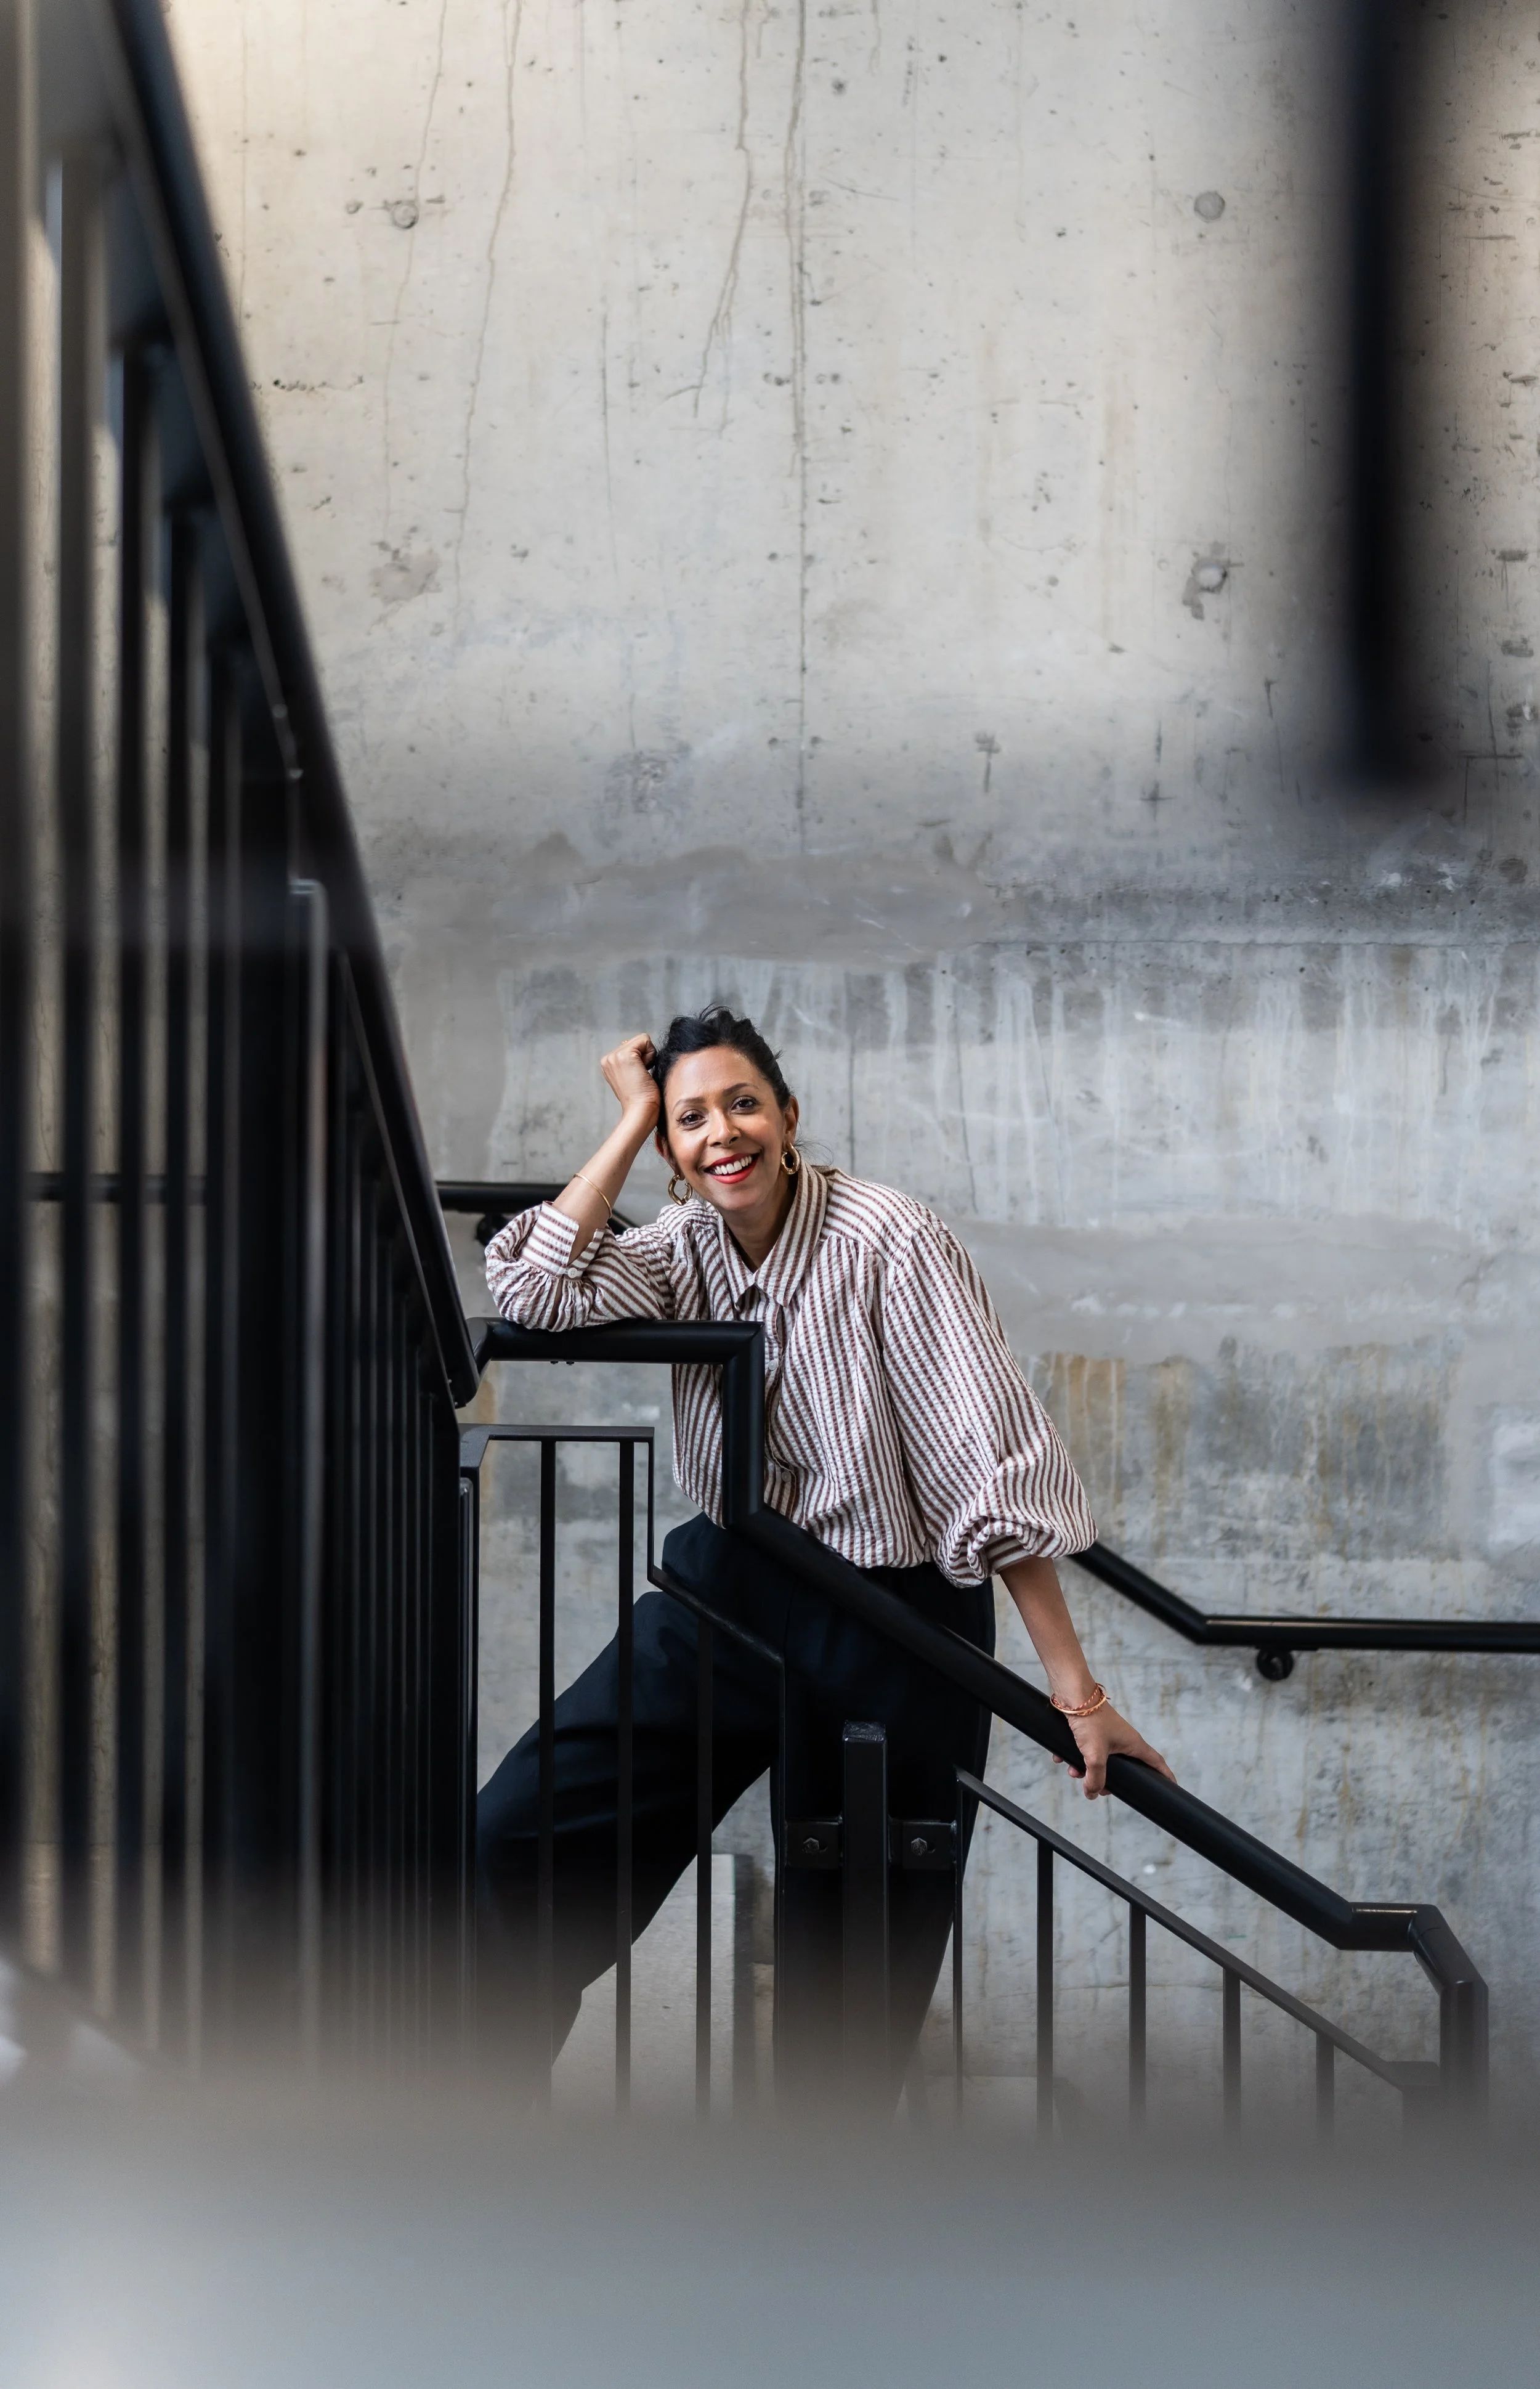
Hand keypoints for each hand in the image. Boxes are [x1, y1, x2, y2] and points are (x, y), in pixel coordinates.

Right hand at [600, 1033, 659, 1127]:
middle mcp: (607, 1059)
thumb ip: (632, 1063)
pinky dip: (651, 1055)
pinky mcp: (625, 1055)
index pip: (632, 1047)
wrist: (640, 1111)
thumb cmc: (642, 1099)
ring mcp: (614, 1056)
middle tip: (641, 1077)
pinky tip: (645, 1071)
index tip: (638, 1077)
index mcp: (607, 1064)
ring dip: (648, 1056)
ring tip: (642, 1075)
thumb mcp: (632, 1077)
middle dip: (645, 1056)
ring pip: (642, 1040)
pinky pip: (645, 1040)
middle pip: (637, 1041)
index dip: (641, 1060)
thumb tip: (643, 1048)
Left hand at [1054, 1702, 1174, 1800]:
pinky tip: (1061, 1758)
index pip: (1156, 1762)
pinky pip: (1085, 1750)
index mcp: (1133, 1744)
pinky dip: (1074, 1756)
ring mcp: (1107, 1735)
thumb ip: (1095, 1778)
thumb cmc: (1090, 1720)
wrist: (1072, 1694)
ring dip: (1086, 1769)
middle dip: (1108, 1780)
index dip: (1165, 1775)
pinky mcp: (1092, 1730)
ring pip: (1100, 1760)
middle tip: (1097, 1788)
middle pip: (1123, 1768)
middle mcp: (1123, 1739)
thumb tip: (1092, 1794)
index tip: (1170, 1786)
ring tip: (1073, 1771)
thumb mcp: (1094, 1754)